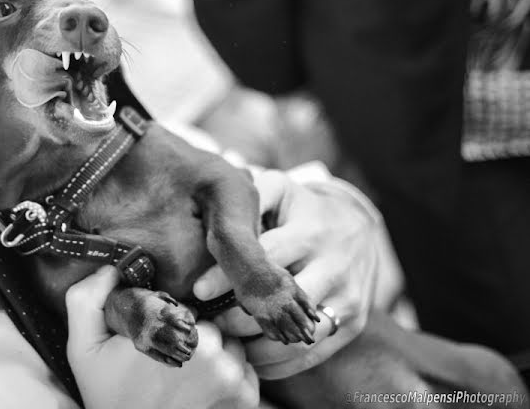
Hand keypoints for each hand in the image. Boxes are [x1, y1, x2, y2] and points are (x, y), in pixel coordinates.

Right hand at [66, 266, 258, 408]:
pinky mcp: (245, 398)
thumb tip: (110, 268)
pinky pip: (245, 369)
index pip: (184, 303)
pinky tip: (202, 388)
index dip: (168, 316)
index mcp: (173, 329)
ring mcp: (231, 376)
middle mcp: (210, 351)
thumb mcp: (84, 348)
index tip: (154, 336)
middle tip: (167, 357)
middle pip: (209, 322)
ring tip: (185, 374)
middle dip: (191, 333)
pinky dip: (230, 374)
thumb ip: (87, 299)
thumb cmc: (110, 397)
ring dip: (214, 353)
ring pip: (230, 343)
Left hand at [194, 170, 378, 378]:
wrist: (357, 227)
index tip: (197, 291)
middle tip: (208, 322)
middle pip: (282, 302)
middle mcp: (333, 265)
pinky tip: (251, 358)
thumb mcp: (280, 191)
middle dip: (239, 317)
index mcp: (311, 231)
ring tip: (227, 343)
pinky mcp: (353, 322)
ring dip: (258, 347)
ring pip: (298, 336)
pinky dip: (279, 364)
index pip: (265, 256)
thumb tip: (215, 214)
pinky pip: (313, 354)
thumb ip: (250, 196)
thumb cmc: (300, 209)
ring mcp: (348, 297)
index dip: (229, 275)